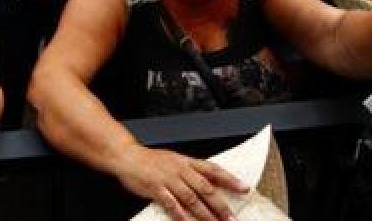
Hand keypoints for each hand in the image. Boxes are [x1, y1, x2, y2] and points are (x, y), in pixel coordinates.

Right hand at [114, 145, 247, 220]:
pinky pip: (171, 204)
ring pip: (191, 198)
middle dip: (220, 204)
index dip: (229, 179)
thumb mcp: (174, 160)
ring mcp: (168, 179)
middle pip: (205, 187)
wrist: (126, 156)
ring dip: (204, 213)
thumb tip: (211, 183)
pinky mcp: (155, 188)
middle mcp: (180, 169)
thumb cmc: (151, 160)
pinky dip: (181, 215)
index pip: (212, 169)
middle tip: (231, 217)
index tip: (244, 188)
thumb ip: (191, 170)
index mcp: (186, 161)